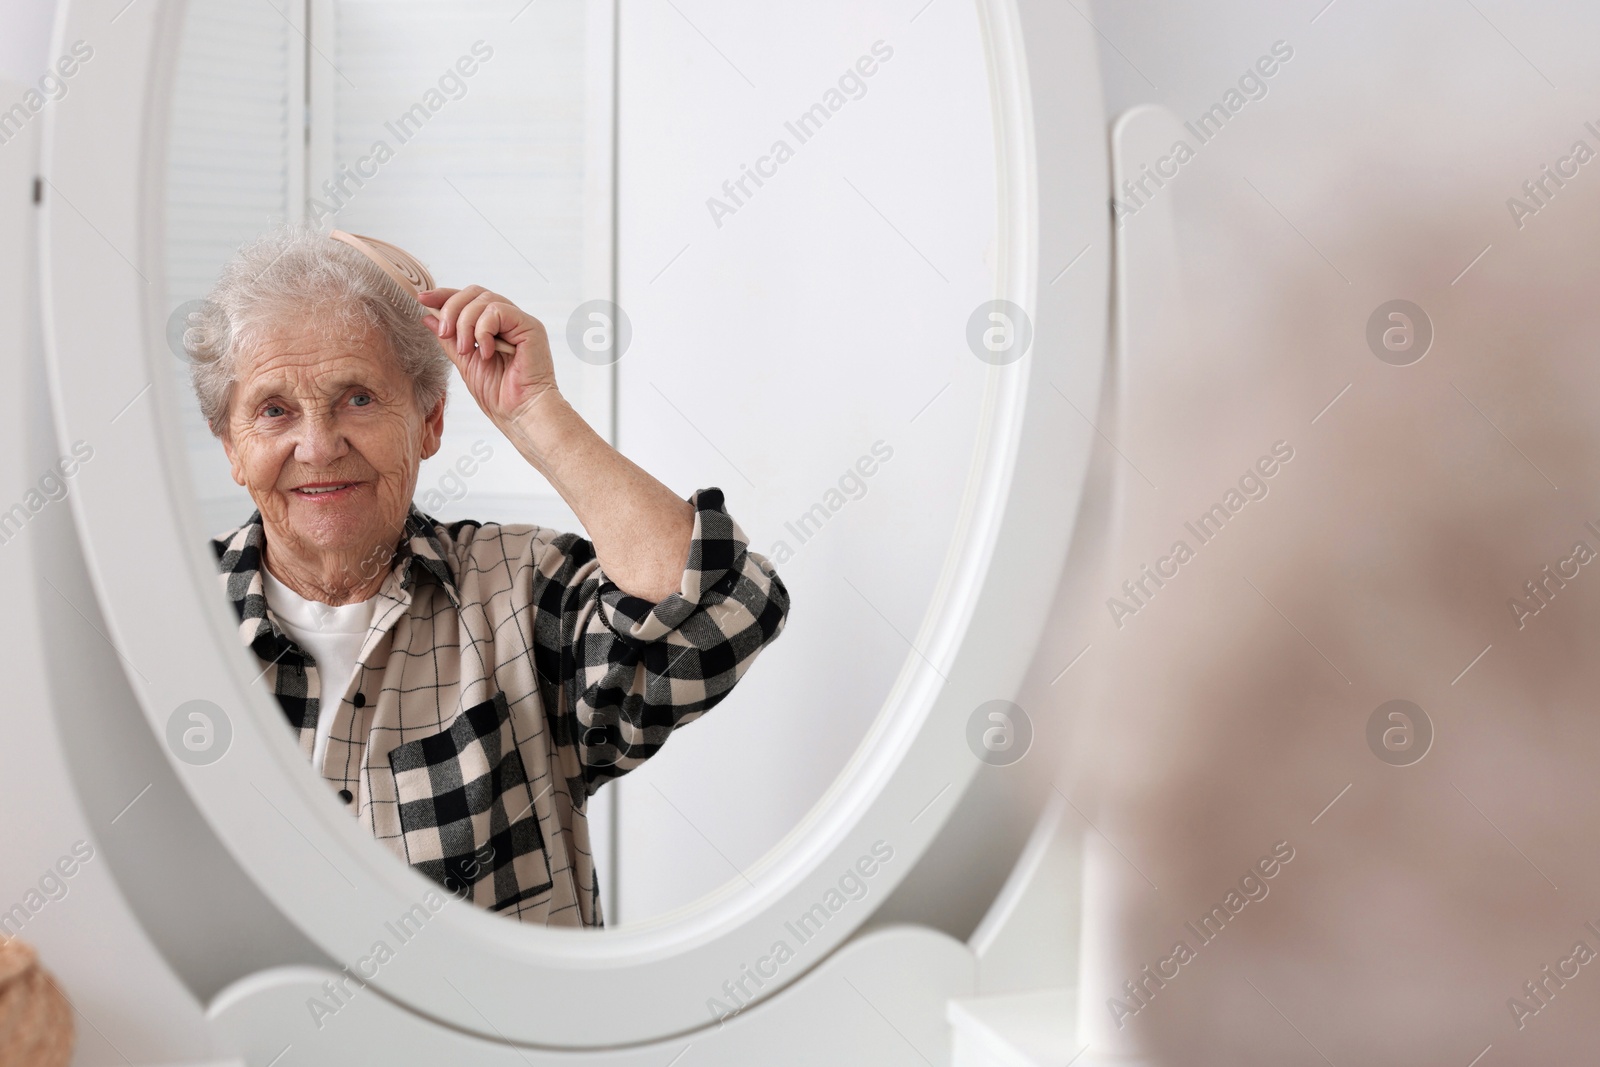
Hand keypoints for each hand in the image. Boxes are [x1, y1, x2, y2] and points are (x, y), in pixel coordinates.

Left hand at [418, 285, 559, 427]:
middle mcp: (508, 320)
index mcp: (494, 327)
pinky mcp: (530, 326)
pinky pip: (498, 311)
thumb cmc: (499, 396)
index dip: (444, 296)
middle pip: (474, 293)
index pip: (468, 299)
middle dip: (452, 309)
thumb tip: (429, 318)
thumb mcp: (464, 362)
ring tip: (466, 350)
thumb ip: (449, 339)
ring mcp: (520, 322)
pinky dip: (484, 330)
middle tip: (444, 333)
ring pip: (483, 299)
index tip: (423, 299)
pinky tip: (486, 352)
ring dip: (465, 324)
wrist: (520, 413)